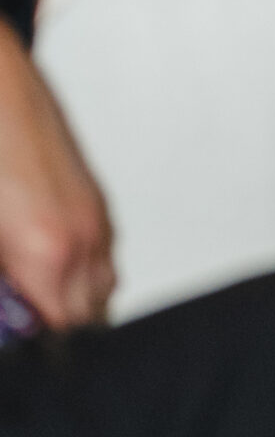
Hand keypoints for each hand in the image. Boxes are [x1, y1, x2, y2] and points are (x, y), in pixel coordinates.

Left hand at [0, 20, 114, 327]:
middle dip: (59, 332)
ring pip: (103, 289)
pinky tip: (47, 263)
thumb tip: (9, 310)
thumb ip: (4, 282)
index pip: (61, 335)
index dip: (40, 352)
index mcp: (46, 251)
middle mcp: (81, 237)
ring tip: (36, 300)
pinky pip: (103, 253)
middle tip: (26, 325)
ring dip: (75, 303)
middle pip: (90, 319)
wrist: (1, 84)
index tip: (26, 352)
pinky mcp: (95, 198)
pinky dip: (83, 269)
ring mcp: (94, 215)